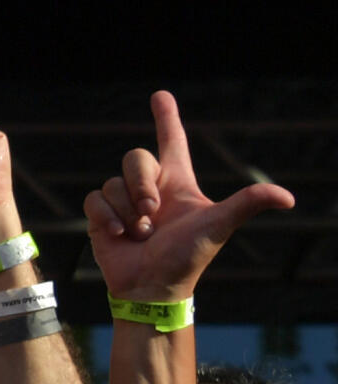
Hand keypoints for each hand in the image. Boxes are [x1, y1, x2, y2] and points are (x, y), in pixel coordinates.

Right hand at [85, 90, 290, 303]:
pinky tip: (120, 235)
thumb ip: (248, 204)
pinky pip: (94, 199)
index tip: (160, 95)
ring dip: (127, 210)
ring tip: (141, 234)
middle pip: (135, 158)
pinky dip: (107, 216)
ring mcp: (123, 202)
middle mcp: (149, 188)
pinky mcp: (101, 216)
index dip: (167, 117)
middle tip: (152, 214)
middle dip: (142, 185)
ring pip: (113, 182)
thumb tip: (288, 198)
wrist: (152, 288)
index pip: (172, 141)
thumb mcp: (218, 226)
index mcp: (177, 184)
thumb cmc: (187, 258)